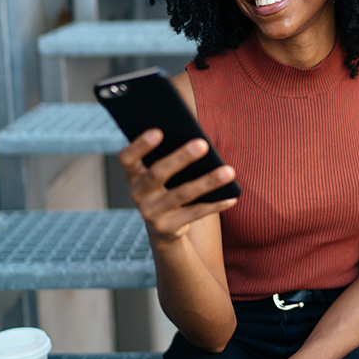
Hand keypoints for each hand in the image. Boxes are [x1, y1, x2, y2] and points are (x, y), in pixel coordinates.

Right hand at [118, 129, 236, 241]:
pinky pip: (196, 213)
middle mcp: (137, 194)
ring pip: (182, 194)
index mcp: (133, 174)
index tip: (158, 131)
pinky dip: (215, 204)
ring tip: (229, 171)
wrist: (163, 227)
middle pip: (157, 173)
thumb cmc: (167, 186)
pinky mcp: (167, 228)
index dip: (139, 145)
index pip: (127, 158)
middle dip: (181, 158)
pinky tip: (232, 196)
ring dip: (207, 182)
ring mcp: (151, 213)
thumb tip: (197, 139)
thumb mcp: (162, 172)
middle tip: (203, 144)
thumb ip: (169, 154)